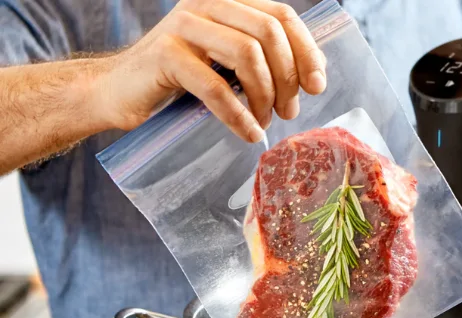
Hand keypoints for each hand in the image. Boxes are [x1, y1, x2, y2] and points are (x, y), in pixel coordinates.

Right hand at [96, 0, 325, 142]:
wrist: (117, 92)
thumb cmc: (179, 81)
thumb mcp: (226, 63)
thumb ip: (261, 59)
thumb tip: (312, 76)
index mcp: (227, 3)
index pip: (281, 16)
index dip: (306, 50)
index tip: (316, 86)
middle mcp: (207, 5)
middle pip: (268, 33)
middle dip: (288, 77)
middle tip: (289, 111)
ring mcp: (184, 26)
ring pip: (247, 54)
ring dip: (265, 96)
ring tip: (265, 121)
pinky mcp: (166, 55)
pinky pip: (216, 87)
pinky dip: (239, 115)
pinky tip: (249, 132)